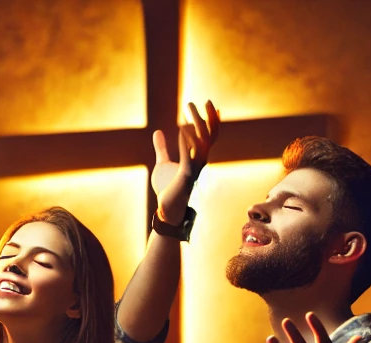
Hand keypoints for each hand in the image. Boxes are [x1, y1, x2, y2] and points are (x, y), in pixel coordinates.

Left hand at [151, 100, 219, 225]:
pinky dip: (185, 141)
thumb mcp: (162, 164)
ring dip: (195, 124)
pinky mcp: (185, 176)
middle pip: (207, 135)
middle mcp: (199, 162)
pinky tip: (181, 128)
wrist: (166, 211)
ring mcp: (194, 169)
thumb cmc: (166, 189)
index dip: (212, 120)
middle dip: (203, 117)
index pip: (209, 136)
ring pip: (201, 142)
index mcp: (196, 158)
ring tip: (187, 110)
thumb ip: (161, 148)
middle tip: (191, 102)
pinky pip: (188, 155)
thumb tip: (158, 132)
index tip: (211, 104)